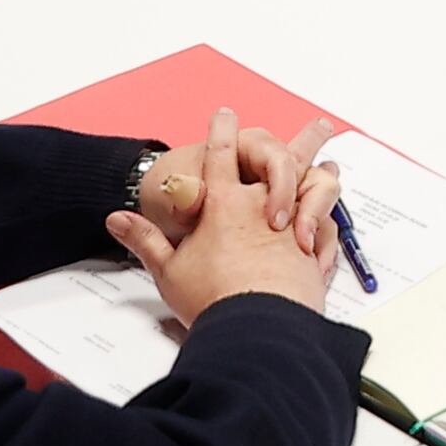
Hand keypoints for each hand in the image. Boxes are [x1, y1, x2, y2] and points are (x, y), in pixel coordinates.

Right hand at [109, 125, 341, 326]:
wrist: (256, 329)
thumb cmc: (211, 299)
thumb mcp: (168, 270)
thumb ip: (144, 240)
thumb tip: (115, 219)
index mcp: (223, 204)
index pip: (220, 155)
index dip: (221, 132)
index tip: (224, 115)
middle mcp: (261, 206)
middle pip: (283, 159)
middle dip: (301, 138)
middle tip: (319, 124)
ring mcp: (292, 226)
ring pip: (314, 186)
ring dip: (322, 175)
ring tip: (330, 166)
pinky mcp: (313, 251)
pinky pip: (327, 228)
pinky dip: (328, 222)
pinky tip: (329, 221)